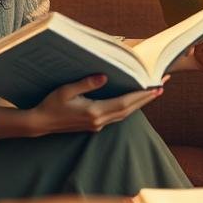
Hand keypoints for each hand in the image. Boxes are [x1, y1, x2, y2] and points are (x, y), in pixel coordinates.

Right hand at [24, 74, 163, 135]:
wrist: (40, 123)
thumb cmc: (51, 104)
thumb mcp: (66, 90)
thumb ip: (86, 83)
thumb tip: (105, 76)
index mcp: (94, 112)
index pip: (124, 103)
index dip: (142, 95)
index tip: (156, 87)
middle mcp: (98, 121)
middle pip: (129, 109)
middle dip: (146, 98)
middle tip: (162, 86)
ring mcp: (97, 125)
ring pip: (125, 114)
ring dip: (140, 103)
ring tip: (153, 92)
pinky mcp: (94, 126)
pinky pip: (117, 116)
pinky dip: (129, 107)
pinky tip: (133, 100)